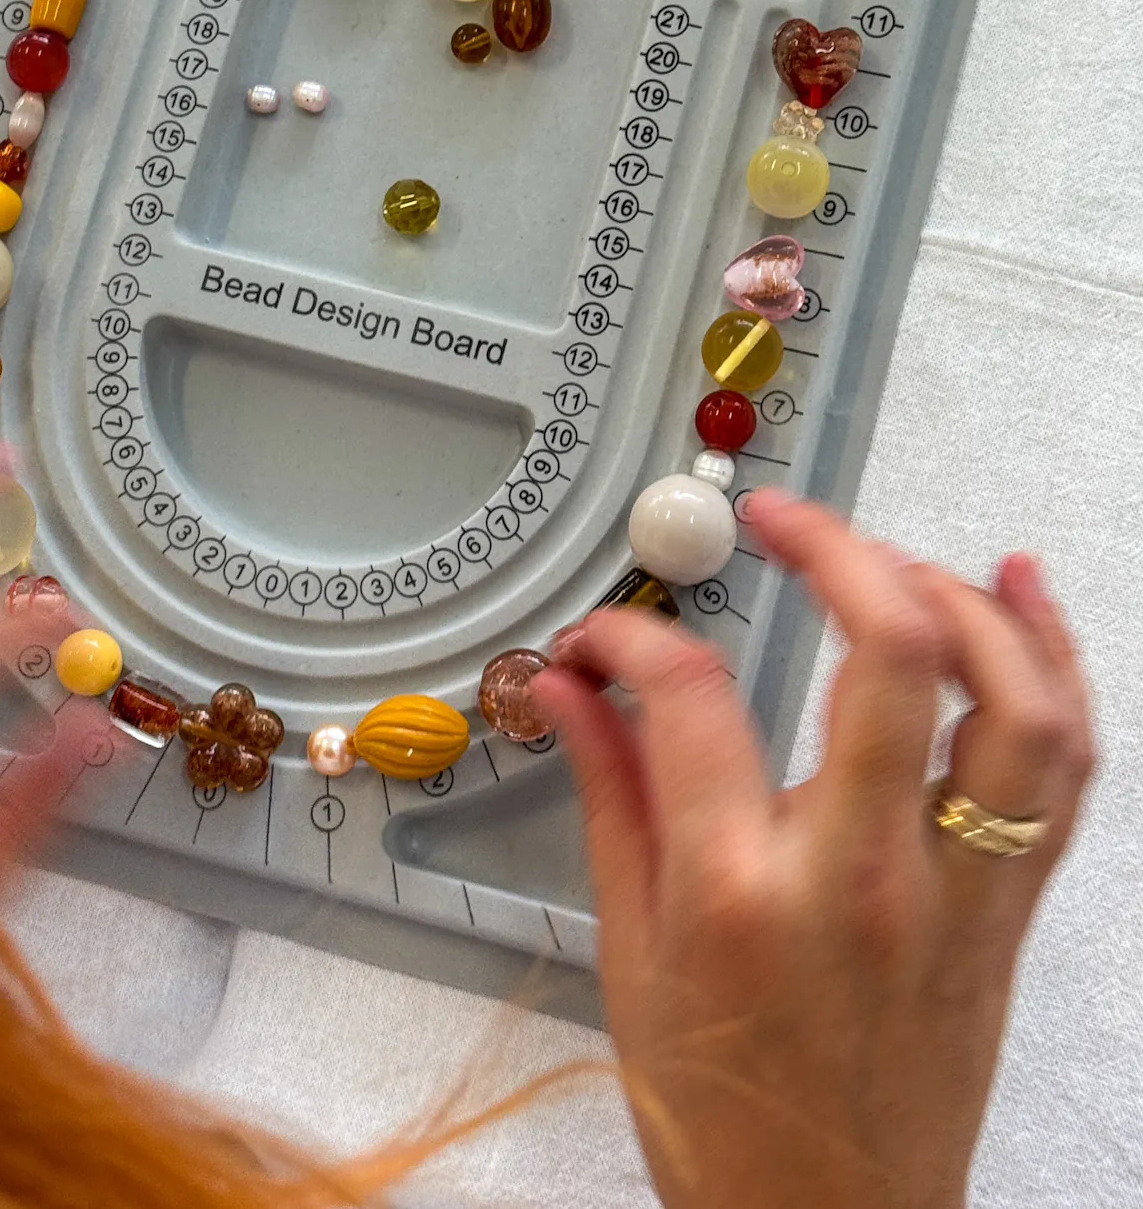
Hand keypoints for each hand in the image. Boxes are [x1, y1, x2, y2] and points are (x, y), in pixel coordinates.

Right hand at [535, 490, 1093, 1208]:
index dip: (634, 640)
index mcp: (740, 892)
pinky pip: (1061, 769)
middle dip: (834, 548)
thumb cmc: (725, 1111)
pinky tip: (1021, 594)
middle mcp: (863, 876)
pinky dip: (1055, 665)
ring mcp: (954, 890)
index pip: (691, 699)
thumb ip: (608, 799)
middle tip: (780, 519)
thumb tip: (569, 691)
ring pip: (1011, 701)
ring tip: (896, 555)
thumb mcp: (630, 955)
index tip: (608, 638)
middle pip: (891, 654)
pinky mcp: (1007, 910)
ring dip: (961, 597)